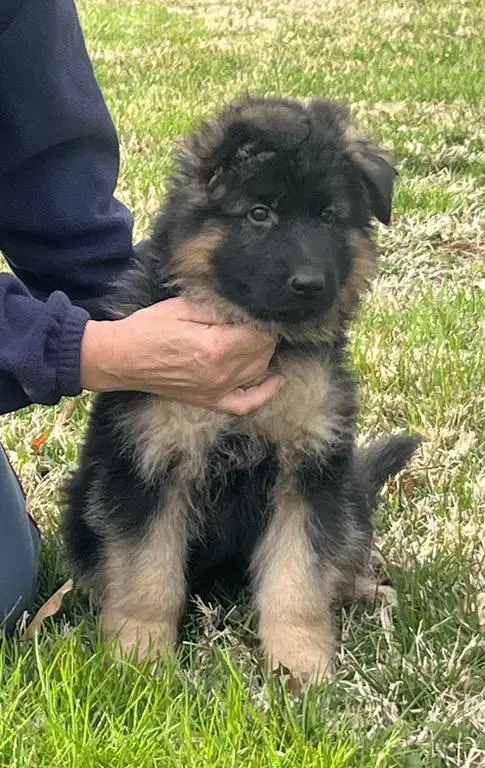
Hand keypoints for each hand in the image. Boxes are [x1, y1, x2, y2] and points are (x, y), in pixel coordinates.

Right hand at [80, 297, 283, 414]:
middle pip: (263, 352)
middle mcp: (222, 373)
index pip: (259, 333)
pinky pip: (246, 404)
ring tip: (257, 339)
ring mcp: (216, 390)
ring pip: (259, 371)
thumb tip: (246, 309)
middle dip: (264, 335)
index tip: (261, 309)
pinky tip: (276, 380)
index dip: (263, 319)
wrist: (121, 358)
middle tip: (255, 321)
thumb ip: (218, 309)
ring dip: (263, 354)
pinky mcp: (209, 401)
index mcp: (217, 346)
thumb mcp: (183, 306)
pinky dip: (265, 394)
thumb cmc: (148, 328)